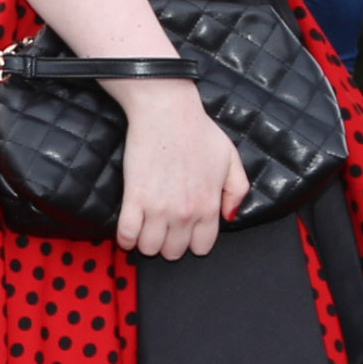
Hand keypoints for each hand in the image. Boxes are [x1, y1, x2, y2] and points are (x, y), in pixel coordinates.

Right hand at [112, 84, 244, 260]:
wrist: (166, 112)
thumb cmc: (198, 130)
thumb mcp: (230, 158)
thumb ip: (236, 190)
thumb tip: (230, 216)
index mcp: (209, 205)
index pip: (201, 247)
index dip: (192, 242)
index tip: (185, 232)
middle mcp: (186, 212)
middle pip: (174, 251)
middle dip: (169, 243)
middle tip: (164, 228)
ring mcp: (159, 208)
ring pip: (150, 248)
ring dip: (147, 242)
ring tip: (146, 228)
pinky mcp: (135, 198)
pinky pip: (127, 234)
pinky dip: (126, 239)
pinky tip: (129, 231)